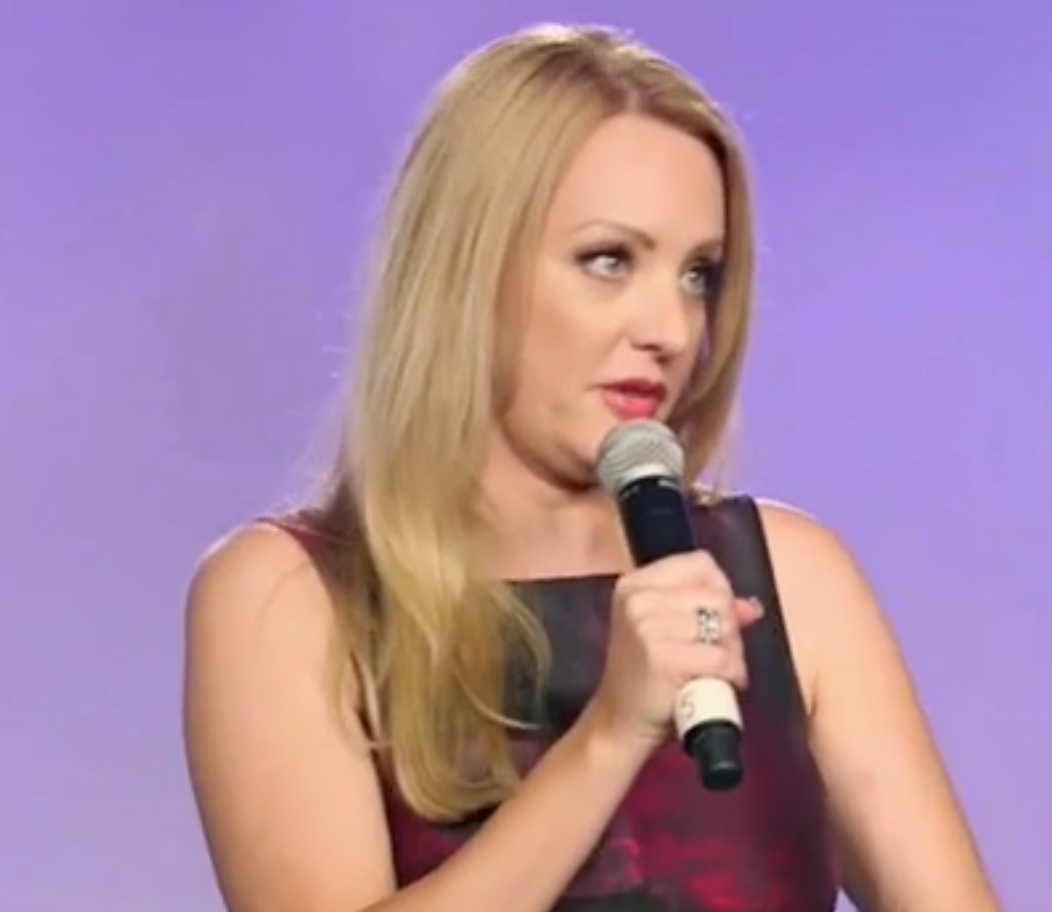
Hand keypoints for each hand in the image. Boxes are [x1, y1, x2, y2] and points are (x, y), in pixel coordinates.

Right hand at [585, 550, 762, 755]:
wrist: (618, 723)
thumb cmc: (645, 677)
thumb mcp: (666, 632)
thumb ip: (705, 611)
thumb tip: (750, 606)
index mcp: (635, 584)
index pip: (700, 563)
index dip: (719, 589)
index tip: (716, 618)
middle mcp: (638, 599)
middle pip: (716, 595)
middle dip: (729, 627)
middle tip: (718, 653)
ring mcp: (646, 626)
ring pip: (723, 626)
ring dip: (732, 653)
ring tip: (718, 671)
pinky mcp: (662, 657)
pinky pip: (721, 658)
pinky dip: (732, 674)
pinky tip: (721, 684)